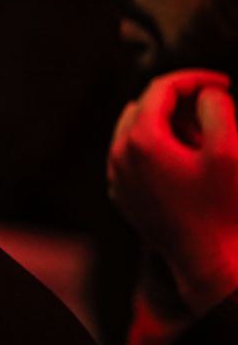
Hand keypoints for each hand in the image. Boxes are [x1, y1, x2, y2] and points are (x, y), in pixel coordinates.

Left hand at [108, 69, 237, 314]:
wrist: (212, 265)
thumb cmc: (226, 209)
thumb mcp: (231, 150)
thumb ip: (217, 107)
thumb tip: (204, 94)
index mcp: (141, 140)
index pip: (162, 88)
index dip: (196, 79)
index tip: (226, 85)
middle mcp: (118, 156)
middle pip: (144, 106)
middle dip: (180, 102)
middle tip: (217, 111)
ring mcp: (117, 178)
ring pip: (135, 131)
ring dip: (168, 125)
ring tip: (205, 140)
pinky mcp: (123, 196)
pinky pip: (133, 157)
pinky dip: (157, 148)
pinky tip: (188, 163)